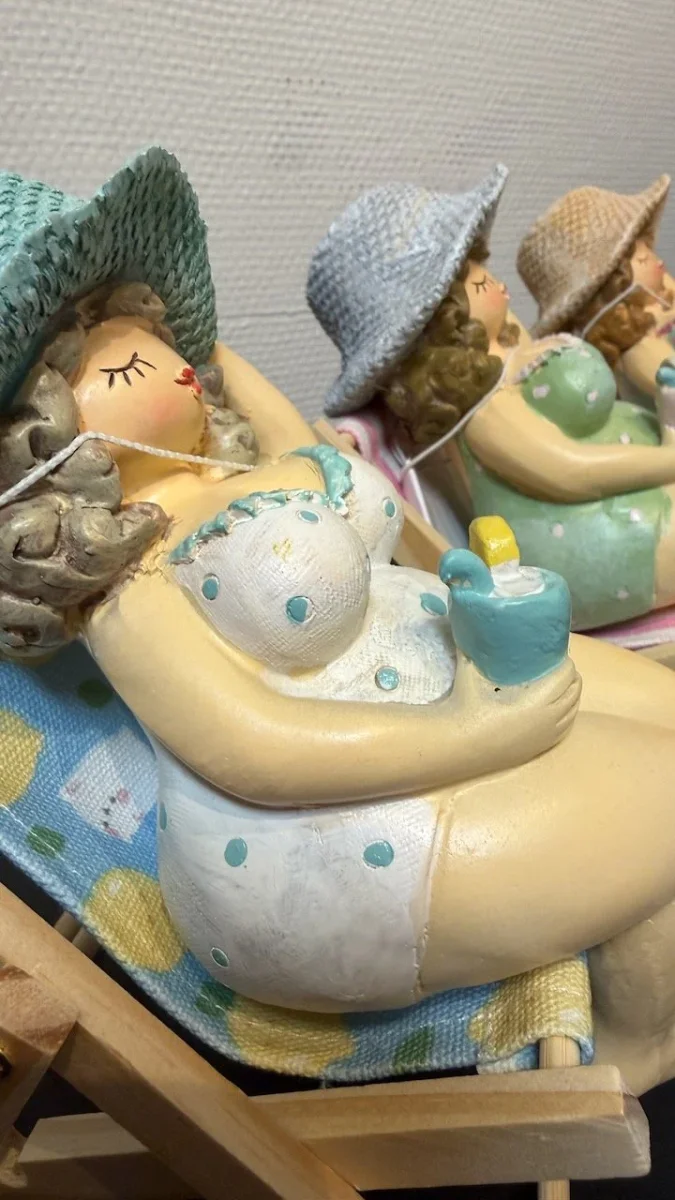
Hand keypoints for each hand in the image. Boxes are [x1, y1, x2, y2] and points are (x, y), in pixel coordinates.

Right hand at [452, 653, 581, 777]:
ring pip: (573, 709)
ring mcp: (547, 735)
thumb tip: (468, 624)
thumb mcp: (470, 672)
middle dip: (569, 675)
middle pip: (575, 690)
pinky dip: (567, 712)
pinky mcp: (541, 747)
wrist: (460, 745)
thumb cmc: (466, 708)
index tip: (553, 652)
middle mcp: (549, 718)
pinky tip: (557, 706)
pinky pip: (566, 726)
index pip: (566, 674)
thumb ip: (472, 648)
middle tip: (554, 664)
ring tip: (558, 682)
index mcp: (538, 700)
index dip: (563, 660)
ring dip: (570, 693)